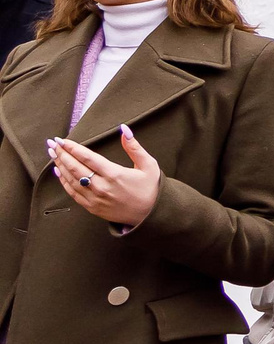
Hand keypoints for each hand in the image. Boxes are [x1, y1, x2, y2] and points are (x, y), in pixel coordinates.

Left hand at [48, 127, 162, 226]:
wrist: (150, 214)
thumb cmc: (150, 188)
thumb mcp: (149, 165)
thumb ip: (134, 147)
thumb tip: (124, 129)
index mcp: (115, 174)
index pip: (88, 158)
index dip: (73, 148)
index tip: (62, 140)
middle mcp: (101, 187)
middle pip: (75, 168)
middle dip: (62, 154)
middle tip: (52, 143)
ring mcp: (95, 198)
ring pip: (71, 180)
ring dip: (60, 166)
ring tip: (52, 154)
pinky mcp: (92, 207)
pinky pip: (73, 193)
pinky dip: (63, 182)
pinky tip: (58, 172)